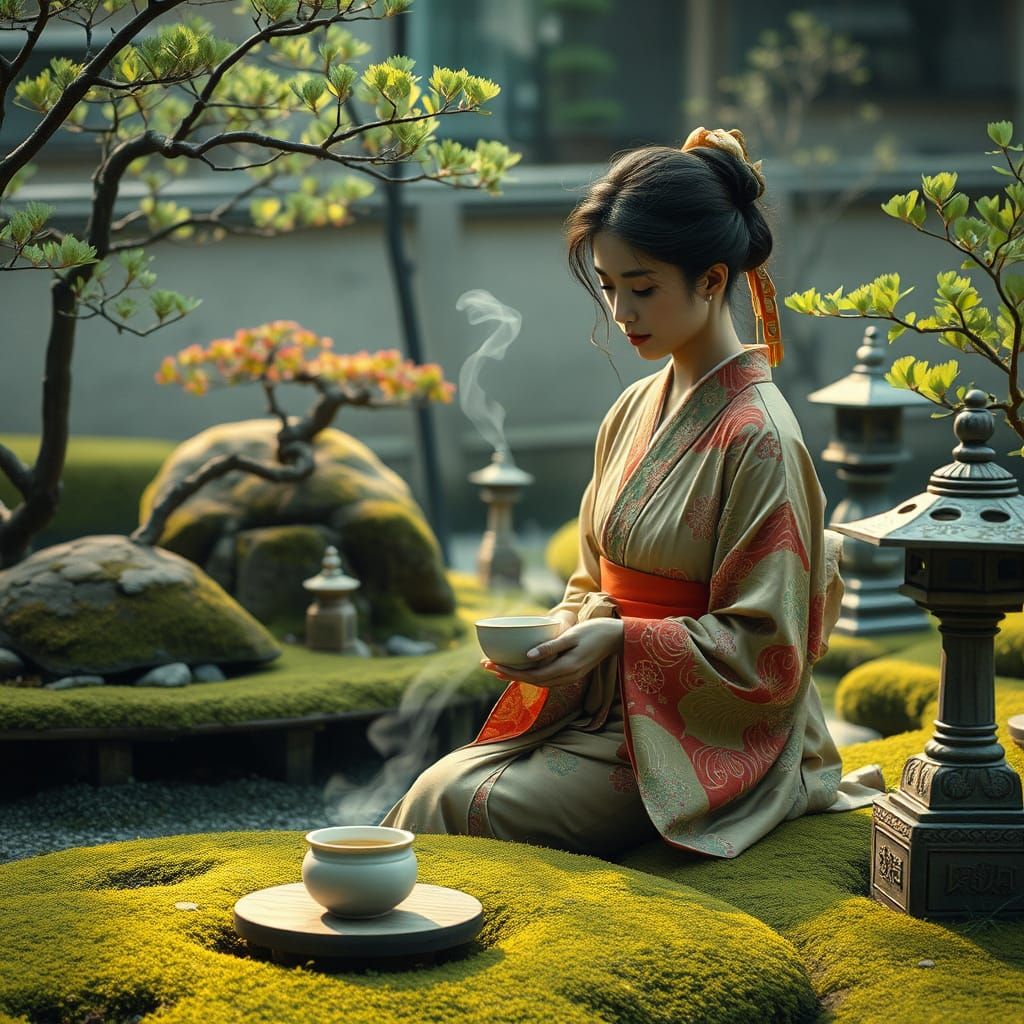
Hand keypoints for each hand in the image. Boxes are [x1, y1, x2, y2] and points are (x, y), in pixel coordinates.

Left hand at [481, 617, 622, 689]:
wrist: (618, 637)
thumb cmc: (595, 632)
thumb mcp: (572, 635)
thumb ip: (550, 647)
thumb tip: (527, 656)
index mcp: (565, 668)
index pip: (530, 675)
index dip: (509, 672)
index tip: (491, 665)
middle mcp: (566, 677)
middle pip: (531, 681)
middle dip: (508, 674)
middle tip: (486, 665)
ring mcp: (570, 677)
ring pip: (538, 681)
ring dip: (517, 675)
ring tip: (498, 667)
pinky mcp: (572, 673)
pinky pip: (546, 678)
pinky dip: (531, 674)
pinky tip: (522, 667)